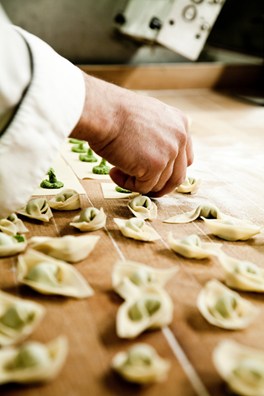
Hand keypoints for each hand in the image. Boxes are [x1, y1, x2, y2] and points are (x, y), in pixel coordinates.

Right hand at [71, 72, 192, 195]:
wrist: (104, 111)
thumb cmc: (115, 112)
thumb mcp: (147, 118)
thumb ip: (158, 135)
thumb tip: (152, 157)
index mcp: (180, 124)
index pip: (185, 158)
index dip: (169, 171)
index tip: (153, 174)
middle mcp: (180, 139)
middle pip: (177, 177)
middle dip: (158, 186)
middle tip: (139, 184)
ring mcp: (170, 153)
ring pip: (159, 185)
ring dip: (138, 183)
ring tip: (117, 171)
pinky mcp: (155, 166)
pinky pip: (143, 188)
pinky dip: (127, 185)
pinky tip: (114, 172)